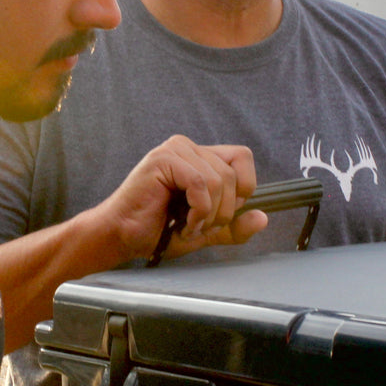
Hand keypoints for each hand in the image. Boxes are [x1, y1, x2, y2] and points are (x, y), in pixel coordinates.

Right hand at [95, 135, 267, 262]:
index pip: (242, 157)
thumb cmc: (156, 231)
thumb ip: (234, 226)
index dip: (242, 188)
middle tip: (200, 225)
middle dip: (224, 209)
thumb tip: (263, 219)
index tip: (220, 213)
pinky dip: (199, 209)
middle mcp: (188, 148)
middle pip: (233, 172)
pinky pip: (200, 183)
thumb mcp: (206, 231)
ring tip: (188, 225)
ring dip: (210, 213)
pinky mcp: (163, 159)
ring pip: (219, 179)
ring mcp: (175, 150)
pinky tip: (184, 221)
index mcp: (199, 158)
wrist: (122, 237)